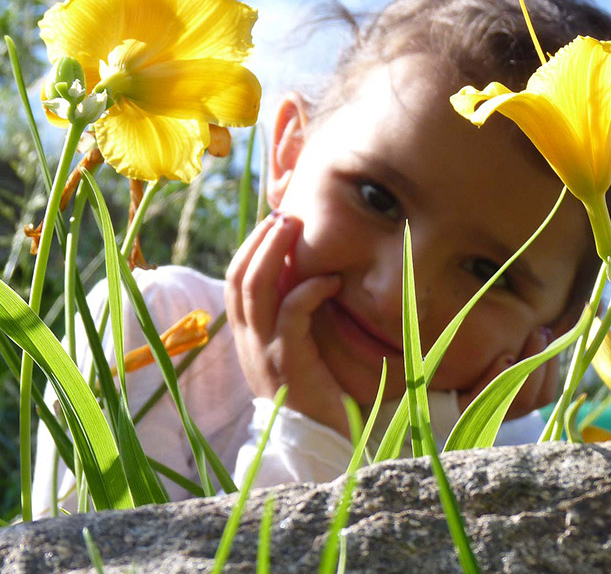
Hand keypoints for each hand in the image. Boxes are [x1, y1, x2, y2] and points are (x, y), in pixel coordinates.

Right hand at [224, 213, 349, 437]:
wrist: (318, 441)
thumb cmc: (315, 392)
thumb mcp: (294, 350)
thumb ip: (289, 319)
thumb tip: (301, 278)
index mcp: (247, 338)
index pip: (235, 283)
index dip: (249, 249)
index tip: (272, 224)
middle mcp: (248, 342)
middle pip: (239, 279)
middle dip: (259, 241)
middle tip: (283, 215)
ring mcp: (264, 352)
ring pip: (256, 290)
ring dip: (274, 253)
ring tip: (294, 227)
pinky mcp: (288, 362)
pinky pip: (292, 315)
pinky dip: (309, 290)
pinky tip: (331, 280)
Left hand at [456, 328, 558, 417]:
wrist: (419, 380)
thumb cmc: (456, 365)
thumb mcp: (489, 356)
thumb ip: (513, 350)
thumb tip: (543, 329)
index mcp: (510, 404)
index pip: (544, 395)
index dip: (552, 368)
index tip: (552, 339)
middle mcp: (499, 414)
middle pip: (535, 398)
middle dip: (543, 362)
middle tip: (540, 332)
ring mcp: (481, 416)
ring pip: (517, 401)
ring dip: (528, 366)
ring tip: (530, 336)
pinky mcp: (460, 411)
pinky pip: (485, 398)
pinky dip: (499, 376)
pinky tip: (505, 356)